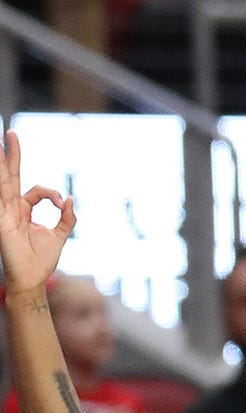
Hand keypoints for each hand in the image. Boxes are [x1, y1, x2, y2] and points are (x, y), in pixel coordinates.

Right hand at [0, 130, 74, 297]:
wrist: (32, 280)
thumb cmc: (42, 261)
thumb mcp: (60, 235)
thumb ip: (67, 218)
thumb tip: (71, 199)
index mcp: (25, 210)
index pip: (38, 190)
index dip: (53, 194)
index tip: (63, 205)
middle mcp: (12, 208)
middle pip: (12, 175)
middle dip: (11, 154)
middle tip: (10, 132)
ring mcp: (5, 213)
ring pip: (3, 182)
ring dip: (1, 163)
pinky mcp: (2, 221)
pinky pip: (0, 199)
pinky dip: (1, 185)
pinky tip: (0, 173)